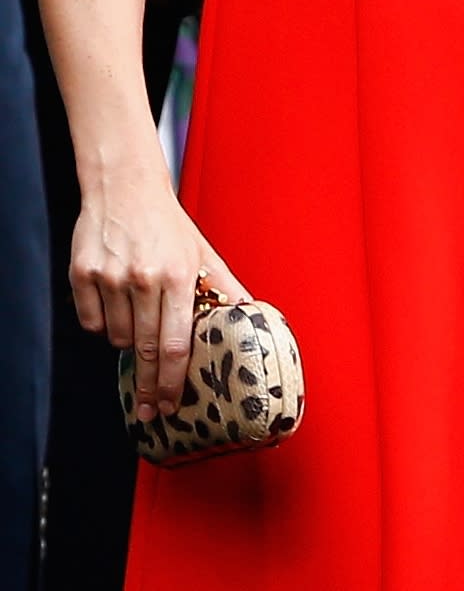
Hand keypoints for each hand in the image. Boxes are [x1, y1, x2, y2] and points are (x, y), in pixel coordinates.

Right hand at [71, 161, 247, 421]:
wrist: (124, 184)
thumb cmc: (166, 223)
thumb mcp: (201, 251)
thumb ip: (223, 286)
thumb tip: (250, 312)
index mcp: (178, 274)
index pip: (176, 344)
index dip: (173, 382)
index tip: (171, 405)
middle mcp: (144, 277)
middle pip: (145, 350)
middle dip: (149, 386)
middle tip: (150, 410)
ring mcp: (110, 276)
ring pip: (116, 338)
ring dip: (127, 341)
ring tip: (136, 316)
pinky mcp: (82, 274)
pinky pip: (91, 322)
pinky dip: (102, 323)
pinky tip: (113, 302)